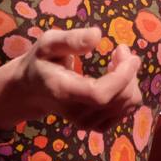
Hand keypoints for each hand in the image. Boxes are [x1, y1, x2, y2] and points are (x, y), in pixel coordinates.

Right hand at [0, 27, 142, 131]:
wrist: (31, 90)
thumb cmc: (41, 61)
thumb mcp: (48, 42)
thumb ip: (71, 39)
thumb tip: (97, 35)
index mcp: (63, 90)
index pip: (100, 94)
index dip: (121, 76)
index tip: (127, 53)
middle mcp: (76, 112)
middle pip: (118, 100)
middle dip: (129, 71)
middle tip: (120, 50)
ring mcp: (87, 122)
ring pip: (127, 105)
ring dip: (130, 80)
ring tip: (116, 61)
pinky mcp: (96, 125)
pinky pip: (125, 111)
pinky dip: (128, 92)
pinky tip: (116, 78)